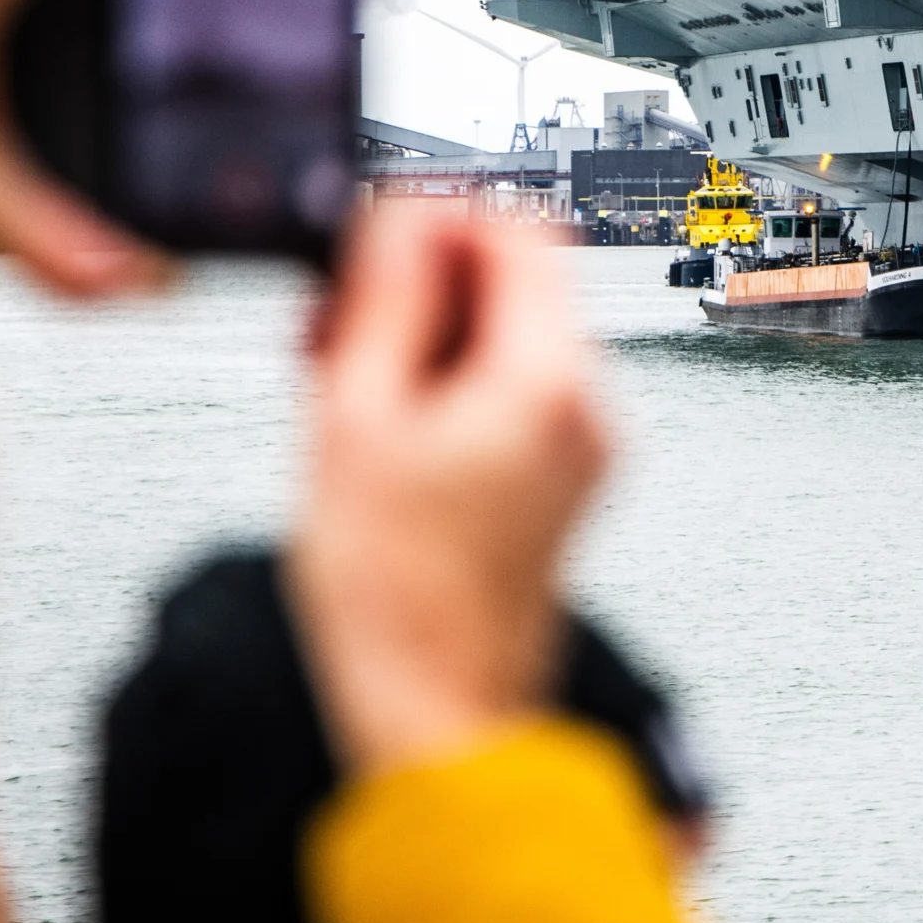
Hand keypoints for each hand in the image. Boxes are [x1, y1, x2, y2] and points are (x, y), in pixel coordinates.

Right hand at [288, 205, 607, 771]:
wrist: (436, 707)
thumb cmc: (394, 594)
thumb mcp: (353, 419)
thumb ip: (385, 300)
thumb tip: (400, 216)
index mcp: (548, 380)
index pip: (520, 230)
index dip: (437, 218)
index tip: (370, 243)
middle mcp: (587, 406)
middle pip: (515, 283)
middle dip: (420, 285)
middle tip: (334, 322)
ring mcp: (583, 446)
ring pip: (507, 337)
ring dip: (425, 338)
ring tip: (341, 386)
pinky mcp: (564, 479)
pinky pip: (512, 393)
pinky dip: (448, 387)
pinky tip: (380, 429)